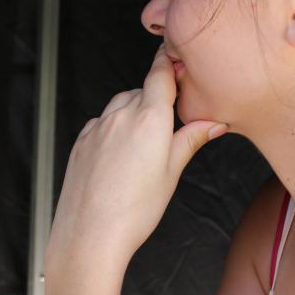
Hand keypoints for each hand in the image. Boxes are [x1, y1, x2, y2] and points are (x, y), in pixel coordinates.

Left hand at [45, 46, 226, 273]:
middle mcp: (120, 115)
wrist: (90, 235)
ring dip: (132, 113)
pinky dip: (112, 128)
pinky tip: (119, 156)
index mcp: (149, 118)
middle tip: (168, 126)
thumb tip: (214, 123)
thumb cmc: (133, 211)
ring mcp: (97, 127)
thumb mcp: (172, 173)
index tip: (177, 59)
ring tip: (142, 146)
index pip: (160, 73)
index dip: (169, 63)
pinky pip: (101, 122)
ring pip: (119, 105)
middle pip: (141, 90)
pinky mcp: (80, 141)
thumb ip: (190, 140)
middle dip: (155, 100)